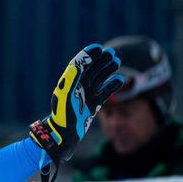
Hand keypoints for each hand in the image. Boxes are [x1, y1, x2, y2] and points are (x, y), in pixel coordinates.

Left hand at [29, 44, 123, 164]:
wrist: (65, 134)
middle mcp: (77, 88)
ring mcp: (86, 96)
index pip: (79, 64)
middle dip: (100, 61)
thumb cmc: (63, 113)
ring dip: (107, 70)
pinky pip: (104, 93)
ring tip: (117, 62)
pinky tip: (120, 80)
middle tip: (111, 53)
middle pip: (90, 70)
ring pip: (98, 79)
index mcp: (69, 82)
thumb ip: (72, 76)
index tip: (97, 48)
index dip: (88, 55)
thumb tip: (79, 62)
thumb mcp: (66, 93)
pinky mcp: (93, 105)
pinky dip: (112, 86)